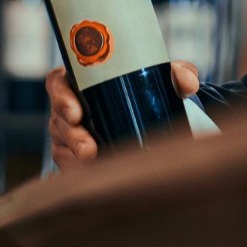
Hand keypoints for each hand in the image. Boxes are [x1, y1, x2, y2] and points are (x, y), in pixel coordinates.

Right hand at [45, 60, 199, 170]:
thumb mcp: (164, 76)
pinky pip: (67, 164)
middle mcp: (70, 105)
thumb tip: (188, 83)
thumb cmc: (149, 86)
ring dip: (75, 156)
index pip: (57, 83)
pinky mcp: (73, 154)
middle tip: (88, 147)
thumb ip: (179, 73)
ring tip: (93, 161)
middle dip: (71, 135)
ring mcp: (68, 132)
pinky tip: (92, 174)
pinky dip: (77, 169)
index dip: (60, 97)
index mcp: (82, 79)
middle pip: (59, 119)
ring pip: (61, 145)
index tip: (76, 112)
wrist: (153, 113)